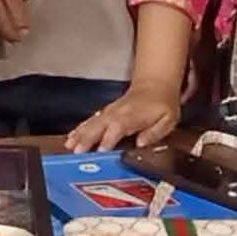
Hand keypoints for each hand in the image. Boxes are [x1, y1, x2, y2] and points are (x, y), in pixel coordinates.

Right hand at [65, 78, 180, 151]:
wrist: (155, 85)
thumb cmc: (162, 105)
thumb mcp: (167, 119)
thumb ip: (155, 132)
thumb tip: (141, 144)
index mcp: (134, 115)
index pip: (119, 126)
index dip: (109, 137)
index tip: (100, 149)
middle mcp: (118, 112)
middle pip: (100, 124)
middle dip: (87, 137)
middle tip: (77, 151)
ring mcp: (110, 111)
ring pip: (92, 122)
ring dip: (80, 133)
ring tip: (69, 145)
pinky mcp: (106, 112)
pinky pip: (91, 120)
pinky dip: (80, 128)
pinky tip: (71, 137)